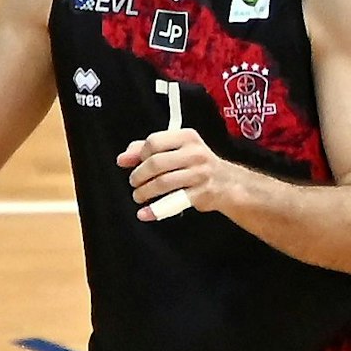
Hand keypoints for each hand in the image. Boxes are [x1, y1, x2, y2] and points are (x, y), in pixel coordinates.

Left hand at [117, 129, 244, 220]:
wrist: (228, 182)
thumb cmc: (196, 164)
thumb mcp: (176, 149)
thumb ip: (148, 150)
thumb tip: (122, 158)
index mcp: (187, 137)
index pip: (154, 142)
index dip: (139, 155)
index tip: (134, 164)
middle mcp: (195, 153)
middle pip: (156, 163)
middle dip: (138, 176)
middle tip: (135, 183)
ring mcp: (200, 174)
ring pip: (162, 183)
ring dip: (144, 192)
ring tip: (139, 196)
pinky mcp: (201, 193)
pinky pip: (173, 202)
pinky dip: (155, 210)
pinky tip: (145, 213)